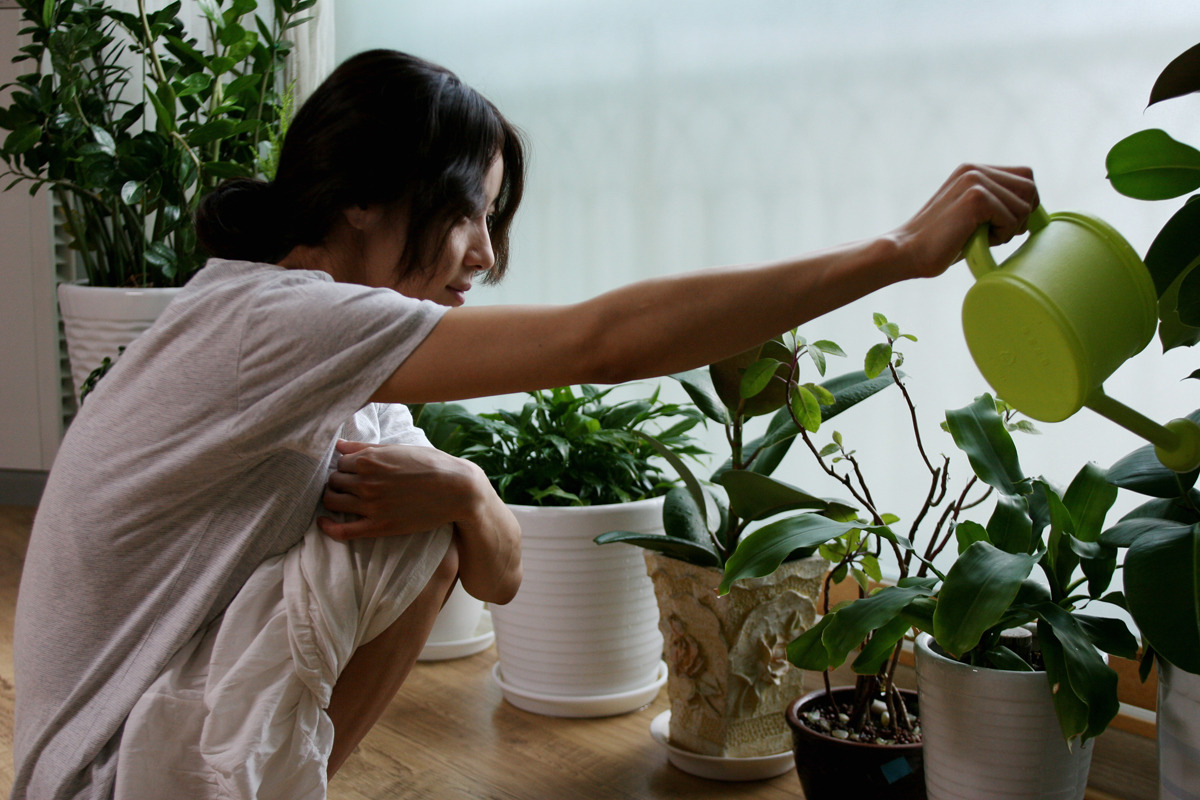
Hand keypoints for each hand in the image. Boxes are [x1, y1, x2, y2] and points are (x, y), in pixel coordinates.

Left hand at [318, 439, 484, 540]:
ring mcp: (371, 505)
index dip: (345, 467)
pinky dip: (327, 527)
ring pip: (332, 501)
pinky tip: (323, 522)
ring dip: (333, 499)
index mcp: (369, 459)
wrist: (456, 489)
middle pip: (333, 481)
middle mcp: (366, 481)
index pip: (339, 462)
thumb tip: (339, 445)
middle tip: (349, 485)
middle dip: (338, 482)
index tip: (352, 471)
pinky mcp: (378, 526)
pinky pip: (342, 531)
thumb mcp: (398, 448)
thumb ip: (365, 447)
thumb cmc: (431, 464)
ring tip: (342, 499)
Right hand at [892, 164, 1038, 279]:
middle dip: (1022, 215)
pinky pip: (1012, 219)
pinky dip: (1001, 236)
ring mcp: (975, 181)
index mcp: (972, 170)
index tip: (1010, 225)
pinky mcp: (976, 198)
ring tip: (981, 237)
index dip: (1025, 201)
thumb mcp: (970, 214)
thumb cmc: (939, 242)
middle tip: (997, 233)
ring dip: (1009, 229)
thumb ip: (993, 203)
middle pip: (1029, 186)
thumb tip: (1031, 209)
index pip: (1024, 175)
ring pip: (1025, 205)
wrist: (906, 252)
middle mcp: (974, 170)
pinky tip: (976, 240)